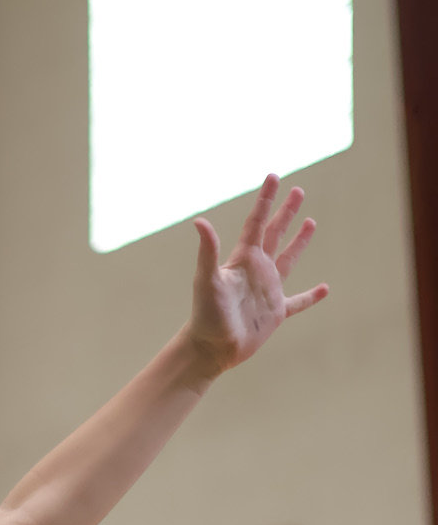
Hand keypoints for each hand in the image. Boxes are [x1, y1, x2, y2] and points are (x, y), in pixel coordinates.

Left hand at [187, 176, 326, 377]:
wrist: (211, 348)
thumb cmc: (206, 315)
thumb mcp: (207, 280)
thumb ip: (208, 251)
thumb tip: (199, 221)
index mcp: (243, 259)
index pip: (256, 222)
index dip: (265, 200)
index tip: (273, 177)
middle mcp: (257, 270)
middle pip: (274, 234)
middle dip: (285, 212)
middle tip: (298, 191)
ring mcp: (268, 291)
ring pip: (288, 260)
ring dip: (298, 242)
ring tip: (310, 222)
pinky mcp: (275, 313)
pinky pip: (298, 302)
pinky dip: (311, 296)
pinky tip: (325, 289)